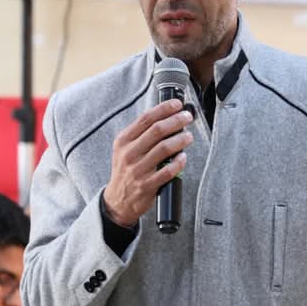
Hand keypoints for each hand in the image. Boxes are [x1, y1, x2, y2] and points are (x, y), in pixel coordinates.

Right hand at [102, 99, 192, 226]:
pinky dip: (178, 163)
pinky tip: (183, 157)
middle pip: (157, 130)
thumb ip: (141, 134)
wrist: (117, 200)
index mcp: (123, 141)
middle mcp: (129, 154)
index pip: (145, 118)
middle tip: (187, 117)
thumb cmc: (126, 170)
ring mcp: (138, 170)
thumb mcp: (125, 149)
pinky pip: (167, 171)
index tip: (177, 104)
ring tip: (189, 136)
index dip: (164, 109)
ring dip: (180, 140)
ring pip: (164, 149)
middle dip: (176, 121)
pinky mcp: (146, 185)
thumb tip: (165, 117)